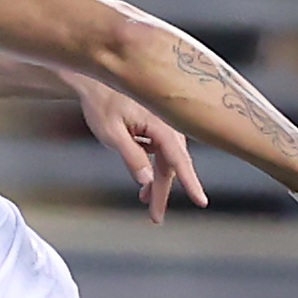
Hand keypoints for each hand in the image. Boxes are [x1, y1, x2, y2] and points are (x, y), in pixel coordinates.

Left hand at [72, 76, 204, 222]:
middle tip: (155, 219)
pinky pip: (159, 154)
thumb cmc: (102, 103)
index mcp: (161, 126)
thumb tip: (146, 181)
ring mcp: (164, 127)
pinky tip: (143, 186)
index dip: (190, 182)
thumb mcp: (111, 133)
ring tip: (145, 204)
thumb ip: (131, 157)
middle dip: (163, 193)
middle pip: (170, 167)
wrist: (97, 79)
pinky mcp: (156, 128)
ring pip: (165, 162)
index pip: (178, 160)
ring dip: (157, 183)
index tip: (200, 201)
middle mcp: (169, 127)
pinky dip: (152, 169)